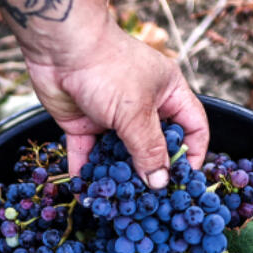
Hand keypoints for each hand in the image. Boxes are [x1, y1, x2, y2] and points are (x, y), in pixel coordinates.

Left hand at [23, 20, 209, 187]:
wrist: (59, 48)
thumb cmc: (107, 69)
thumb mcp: (136, 113)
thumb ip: (148, 150)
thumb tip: (160, 183)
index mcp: (168, 93)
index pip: (192, 127)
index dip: (192, 153)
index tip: (185, 181)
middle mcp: (142, 106)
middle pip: (154, 146)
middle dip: (151, 173)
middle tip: (151, 201)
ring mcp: (112, 116)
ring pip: (121, 155)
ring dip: (118, 178)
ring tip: (119, 204)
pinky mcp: (84, 124)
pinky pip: (89, 155)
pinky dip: (88, 173)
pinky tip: (88, 194)